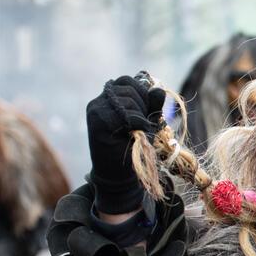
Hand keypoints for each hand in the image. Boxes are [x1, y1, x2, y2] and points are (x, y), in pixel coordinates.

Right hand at [87, 75, 165, 214]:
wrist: (117, 175)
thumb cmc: (132, 148)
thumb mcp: (146, 123)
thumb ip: (152, 106)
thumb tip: (159, 89)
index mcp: (109, 98)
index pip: (127, 81)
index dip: (143, 92)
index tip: (146, 112)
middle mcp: (99, 101)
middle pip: (128, 86)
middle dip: (143, 103)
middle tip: (142, 124)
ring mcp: (96, 109)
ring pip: (127, 98)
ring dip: (140, 114)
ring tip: (137, 130)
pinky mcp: (97, 121)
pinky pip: (124, 113)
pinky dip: (137, 121)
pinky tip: (137, 132)